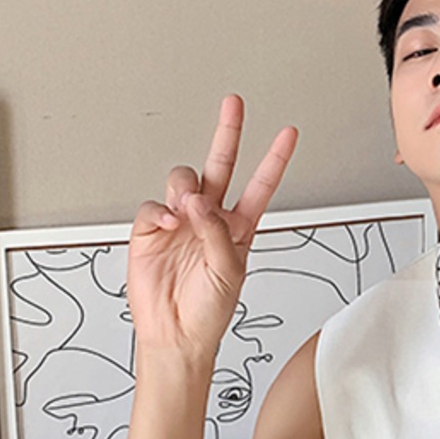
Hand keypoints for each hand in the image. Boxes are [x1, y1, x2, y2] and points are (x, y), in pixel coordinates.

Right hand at [126, 95, 297, 362]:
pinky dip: (160, 213)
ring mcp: (180, 222)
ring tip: (187, 211)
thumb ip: (217, 232)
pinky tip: (167, 227)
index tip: (289, 133)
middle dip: (228, 133)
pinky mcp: (150, 231)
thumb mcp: (229, 270)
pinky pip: (154, 206)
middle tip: (234, 104)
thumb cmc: (209, 310)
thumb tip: (198, 201)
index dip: (274, 160)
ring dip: (186, 188)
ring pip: (184, 181)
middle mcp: (210, 219)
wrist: (177, 334)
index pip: (260, 186)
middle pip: (220, 166)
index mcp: (239, 228)